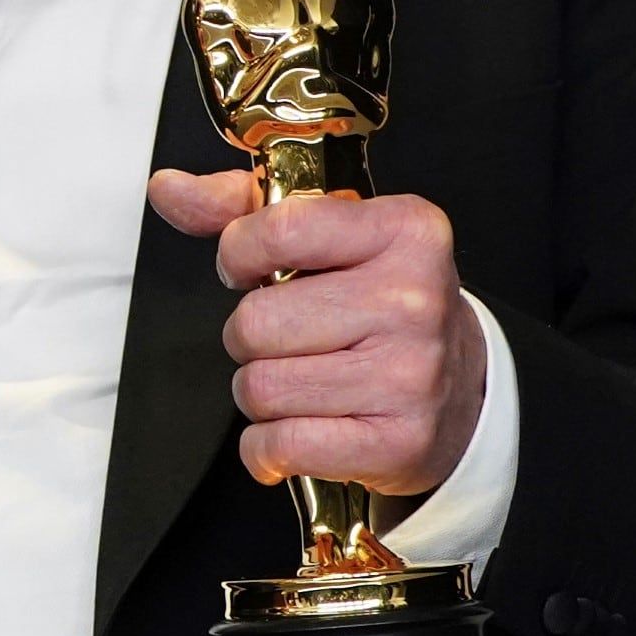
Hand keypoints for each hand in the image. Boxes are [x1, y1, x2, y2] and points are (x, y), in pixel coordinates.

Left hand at [147, 169, 489, 497]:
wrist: (467, 389)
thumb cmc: (382, 306)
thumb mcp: (332, 238)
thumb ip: (242, 207)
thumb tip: (169, 189)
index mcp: (403, 232)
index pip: (277, 231)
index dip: (239, 255)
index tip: (251, 269)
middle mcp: (414, 300)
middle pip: (254, 322)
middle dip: (251, 337)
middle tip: (294, 338)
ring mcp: (411, 376)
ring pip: (260, 387)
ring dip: (263, 391)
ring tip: (307, 381)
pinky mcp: (399, 442)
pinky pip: (280, 444)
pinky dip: (270, 446)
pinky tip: (305, 427)